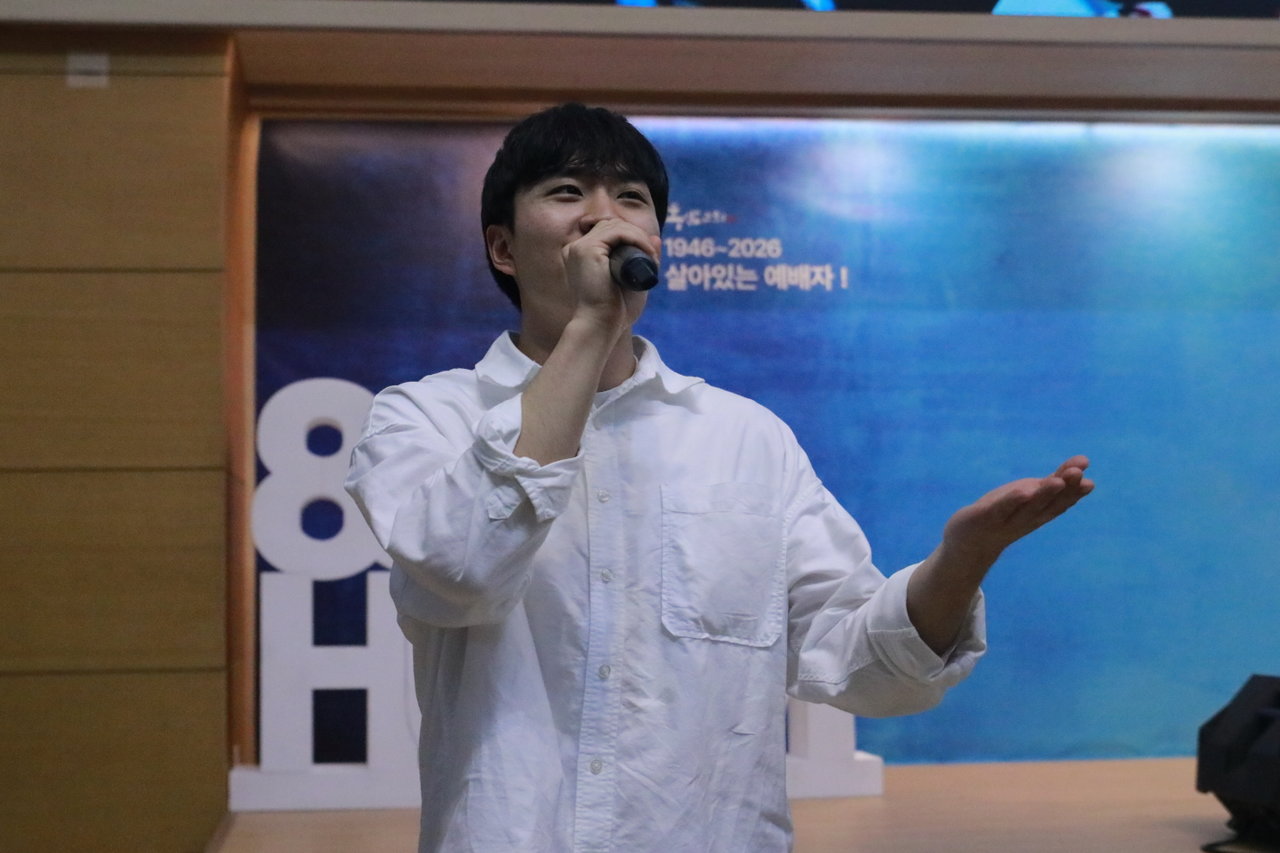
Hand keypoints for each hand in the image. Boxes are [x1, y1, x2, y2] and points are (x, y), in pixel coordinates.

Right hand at [562, 218, 659, 329]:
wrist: (601, 326)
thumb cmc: (614, 311)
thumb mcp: (632, 281)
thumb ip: (641, 261)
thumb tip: (656, 240)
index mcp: (581, 255)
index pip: (608, 232)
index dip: (631, 237)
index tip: (649, 256)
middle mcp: (576, 248)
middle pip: (612, 225)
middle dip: (637, 235)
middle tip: (653, 257)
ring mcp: (579, 247)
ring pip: (615, 225)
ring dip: (639, 236)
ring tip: (652, 256)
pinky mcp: (586, 250)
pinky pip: (617, 232)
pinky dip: (636, 238)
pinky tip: (647, 251)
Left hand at [941, 455, 1094, 564]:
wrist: (968, 542)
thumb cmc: (1003, 513)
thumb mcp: (1029, 494)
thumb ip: (1052, 481)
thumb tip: (1083, 464)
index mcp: (1039, 512)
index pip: (1060, 502)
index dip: (1075, 492)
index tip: (1090, 481)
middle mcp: (1027, 519)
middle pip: (1049, 504)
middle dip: (1065, 489)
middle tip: (1079, 474)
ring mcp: (1007, 520)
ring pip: (1028, 507)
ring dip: (1044, 494)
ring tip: (1058, 480)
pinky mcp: (985, 517)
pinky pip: (1001, 509)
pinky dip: (1012, 502)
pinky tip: (1023, 492)